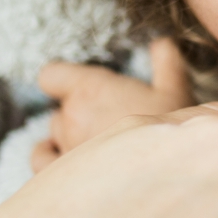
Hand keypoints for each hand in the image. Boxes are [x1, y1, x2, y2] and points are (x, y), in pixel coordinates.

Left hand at [33, 39, 192, 169]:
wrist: (166, 174)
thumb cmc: (168, 133)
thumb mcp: (176, 91)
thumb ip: (166, 62)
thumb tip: (162, 42)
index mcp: (91, 89)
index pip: (51, 75)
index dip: (62, 80)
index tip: (82, 88)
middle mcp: (71, 117)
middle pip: (60, 108)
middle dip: (79, 112)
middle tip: (109, 120)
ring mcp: (63, 147)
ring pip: (54, 133)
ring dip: (69, 135)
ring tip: (95, 141)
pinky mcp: (60, 174)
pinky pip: (40, 158)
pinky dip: (48, 156)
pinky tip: (64, 157)